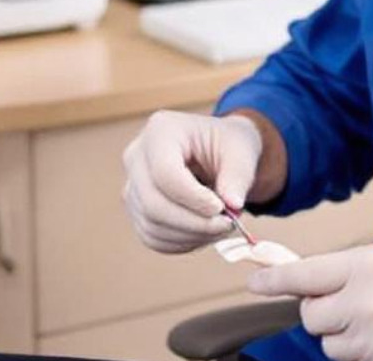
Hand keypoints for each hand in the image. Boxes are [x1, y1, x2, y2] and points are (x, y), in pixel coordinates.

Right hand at [122, 110, 262, 252]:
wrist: (215, 150)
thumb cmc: (226, 144)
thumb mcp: (241, 151)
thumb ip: (238, 176)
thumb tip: (233, 205)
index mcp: (160, 130)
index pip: (164, 172)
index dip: (193, 198)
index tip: (222, 208)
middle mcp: (137, 156)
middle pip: (153, 203)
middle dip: (194, 222)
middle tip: (228, 224)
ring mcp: (132, 185)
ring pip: (152, 225)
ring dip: (192, 235)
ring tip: (221, 227)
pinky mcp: (136, 209)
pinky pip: (152, 237)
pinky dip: (182, 242)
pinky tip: (205, 232)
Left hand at [247, 241, 372, 360]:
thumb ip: (344, 268)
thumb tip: (302, 281)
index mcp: (367, 266)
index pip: (304, 275)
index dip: (273, 280)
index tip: (255, 283)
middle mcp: (367, 302)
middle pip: (311, 317)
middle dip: (323, 312)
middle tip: (350, 303)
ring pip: (329, 346)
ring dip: (343, 336)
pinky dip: (363, 355)